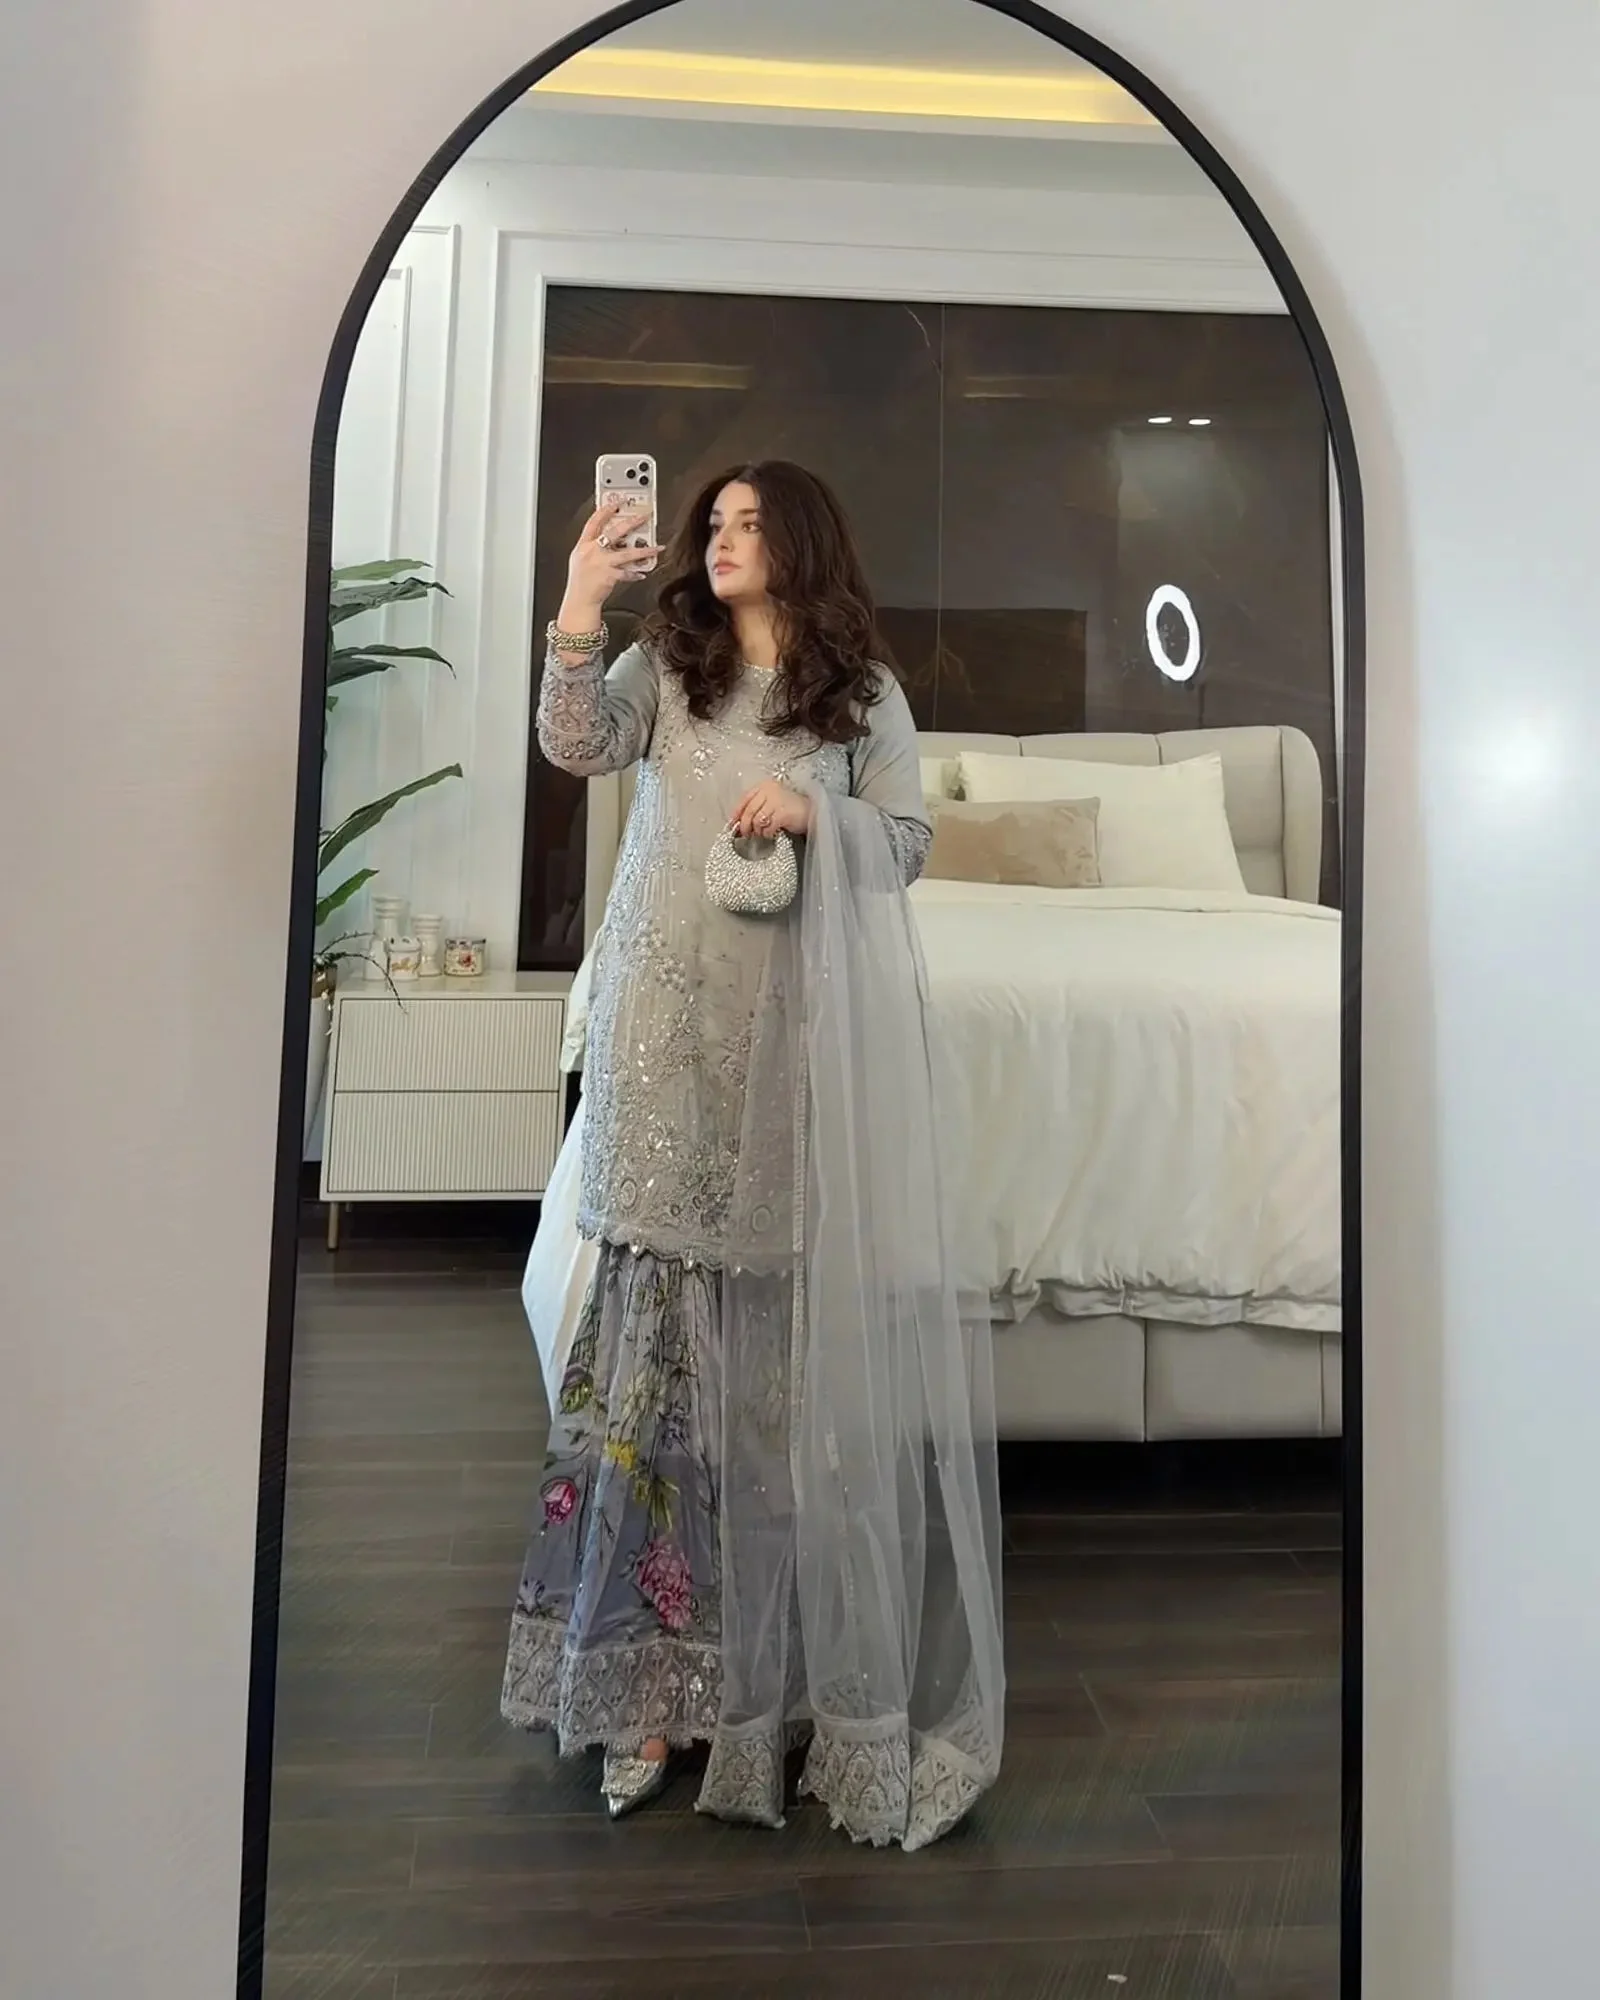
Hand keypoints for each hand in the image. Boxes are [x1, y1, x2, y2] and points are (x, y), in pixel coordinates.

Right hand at [558, 500, 663, 626]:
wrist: (579, 600)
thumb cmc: (580, 581)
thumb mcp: (580, 559)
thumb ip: (593, 546)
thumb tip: (610, 538)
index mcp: (584, 545)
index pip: (594, 522)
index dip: (606, 510)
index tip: (617, 502)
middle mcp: (593, 552)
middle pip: (614, 532)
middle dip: (631, 522)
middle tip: (643, 516)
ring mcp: (602, 564)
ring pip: (627, 553)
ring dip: (644, 550)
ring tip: (656, 548)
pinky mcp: (610, 576)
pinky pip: (628, 573)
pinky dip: (636, 573)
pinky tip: (643, 572)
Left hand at [730, 779, 811, 839]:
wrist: (812, 812)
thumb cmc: (791, 809)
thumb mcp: (772, 803)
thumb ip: (757, 807)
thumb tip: (739, 821)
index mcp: (765, 785)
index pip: (744, 798)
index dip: (736, 812)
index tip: (732, 823)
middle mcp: (770, 790)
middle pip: (749, 810)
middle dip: (744, 825)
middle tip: (745, 834)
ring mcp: (777, 800)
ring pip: (756, 819)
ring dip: (757, 830)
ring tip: (761, 834)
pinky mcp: (783, 812)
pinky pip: (768, 826)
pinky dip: (767, 833)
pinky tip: (770, 834)